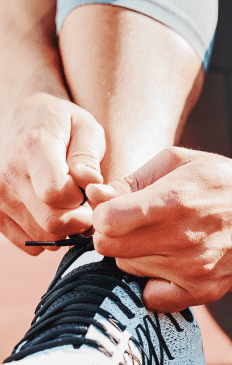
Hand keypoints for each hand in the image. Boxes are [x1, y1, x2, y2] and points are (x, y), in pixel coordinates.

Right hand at [0, 92, 104, 252]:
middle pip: (52, 222)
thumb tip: (89, 184)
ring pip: (42, 237)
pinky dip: (46, 235)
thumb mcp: (86, 128)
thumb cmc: (62, 125)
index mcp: (32, 148)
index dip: (82, 199)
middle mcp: (8, 174)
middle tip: (84, 203)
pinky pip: (29, 244)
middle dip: (79, 219)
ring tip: (67, 205)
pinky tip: (50, 213)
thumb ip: (88, 157)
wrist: (22, 120)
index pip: (58, 194)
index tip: (86, 188)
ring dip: (64, 228)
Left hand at [88, 147, 231, 311]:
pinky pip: (153, 298)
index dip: (104, 213)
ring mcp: (196, 268)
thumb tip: (95, 198)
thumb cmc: (217, 179)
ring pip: (130, 269)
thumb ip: (131, 180)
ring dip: (137, 255)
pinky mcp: (206, 290)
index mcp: (175, 199)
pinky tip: (169, 265)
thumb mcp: (176, 162)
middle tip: (135, 226)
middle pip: (111, 248)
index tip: (116, 210)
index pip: (107, 221)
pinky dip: (154, 283)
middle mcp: (185, 237)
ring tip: (162, 239)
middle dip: (115, 234)